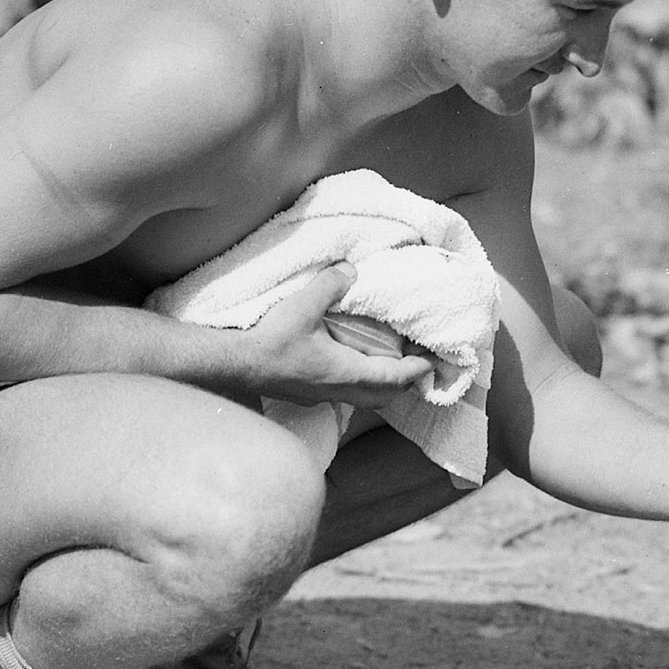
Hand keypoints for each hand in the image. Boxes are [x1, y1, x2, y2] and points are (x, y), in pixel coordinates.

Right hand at [241, 263, 434, 407]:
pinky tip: (352, 365)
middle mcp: (340, 390)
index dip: (417, 370)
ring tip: (389, 363)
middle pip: (385, 395)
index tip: (432, 360)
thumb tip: (351, 270)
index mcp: (347, 373)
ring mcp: (323, 396)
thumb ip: (331, 285)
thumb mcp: (304, 306)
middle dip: (404, 382)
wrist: (236, 366)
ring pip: (365, 398)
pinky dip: (360, 384)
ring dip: (382, 384)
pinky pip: (346, 395)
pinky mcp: (309, 395)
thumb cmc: (271, 341)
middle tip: (416, 362)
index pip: (395, 378)